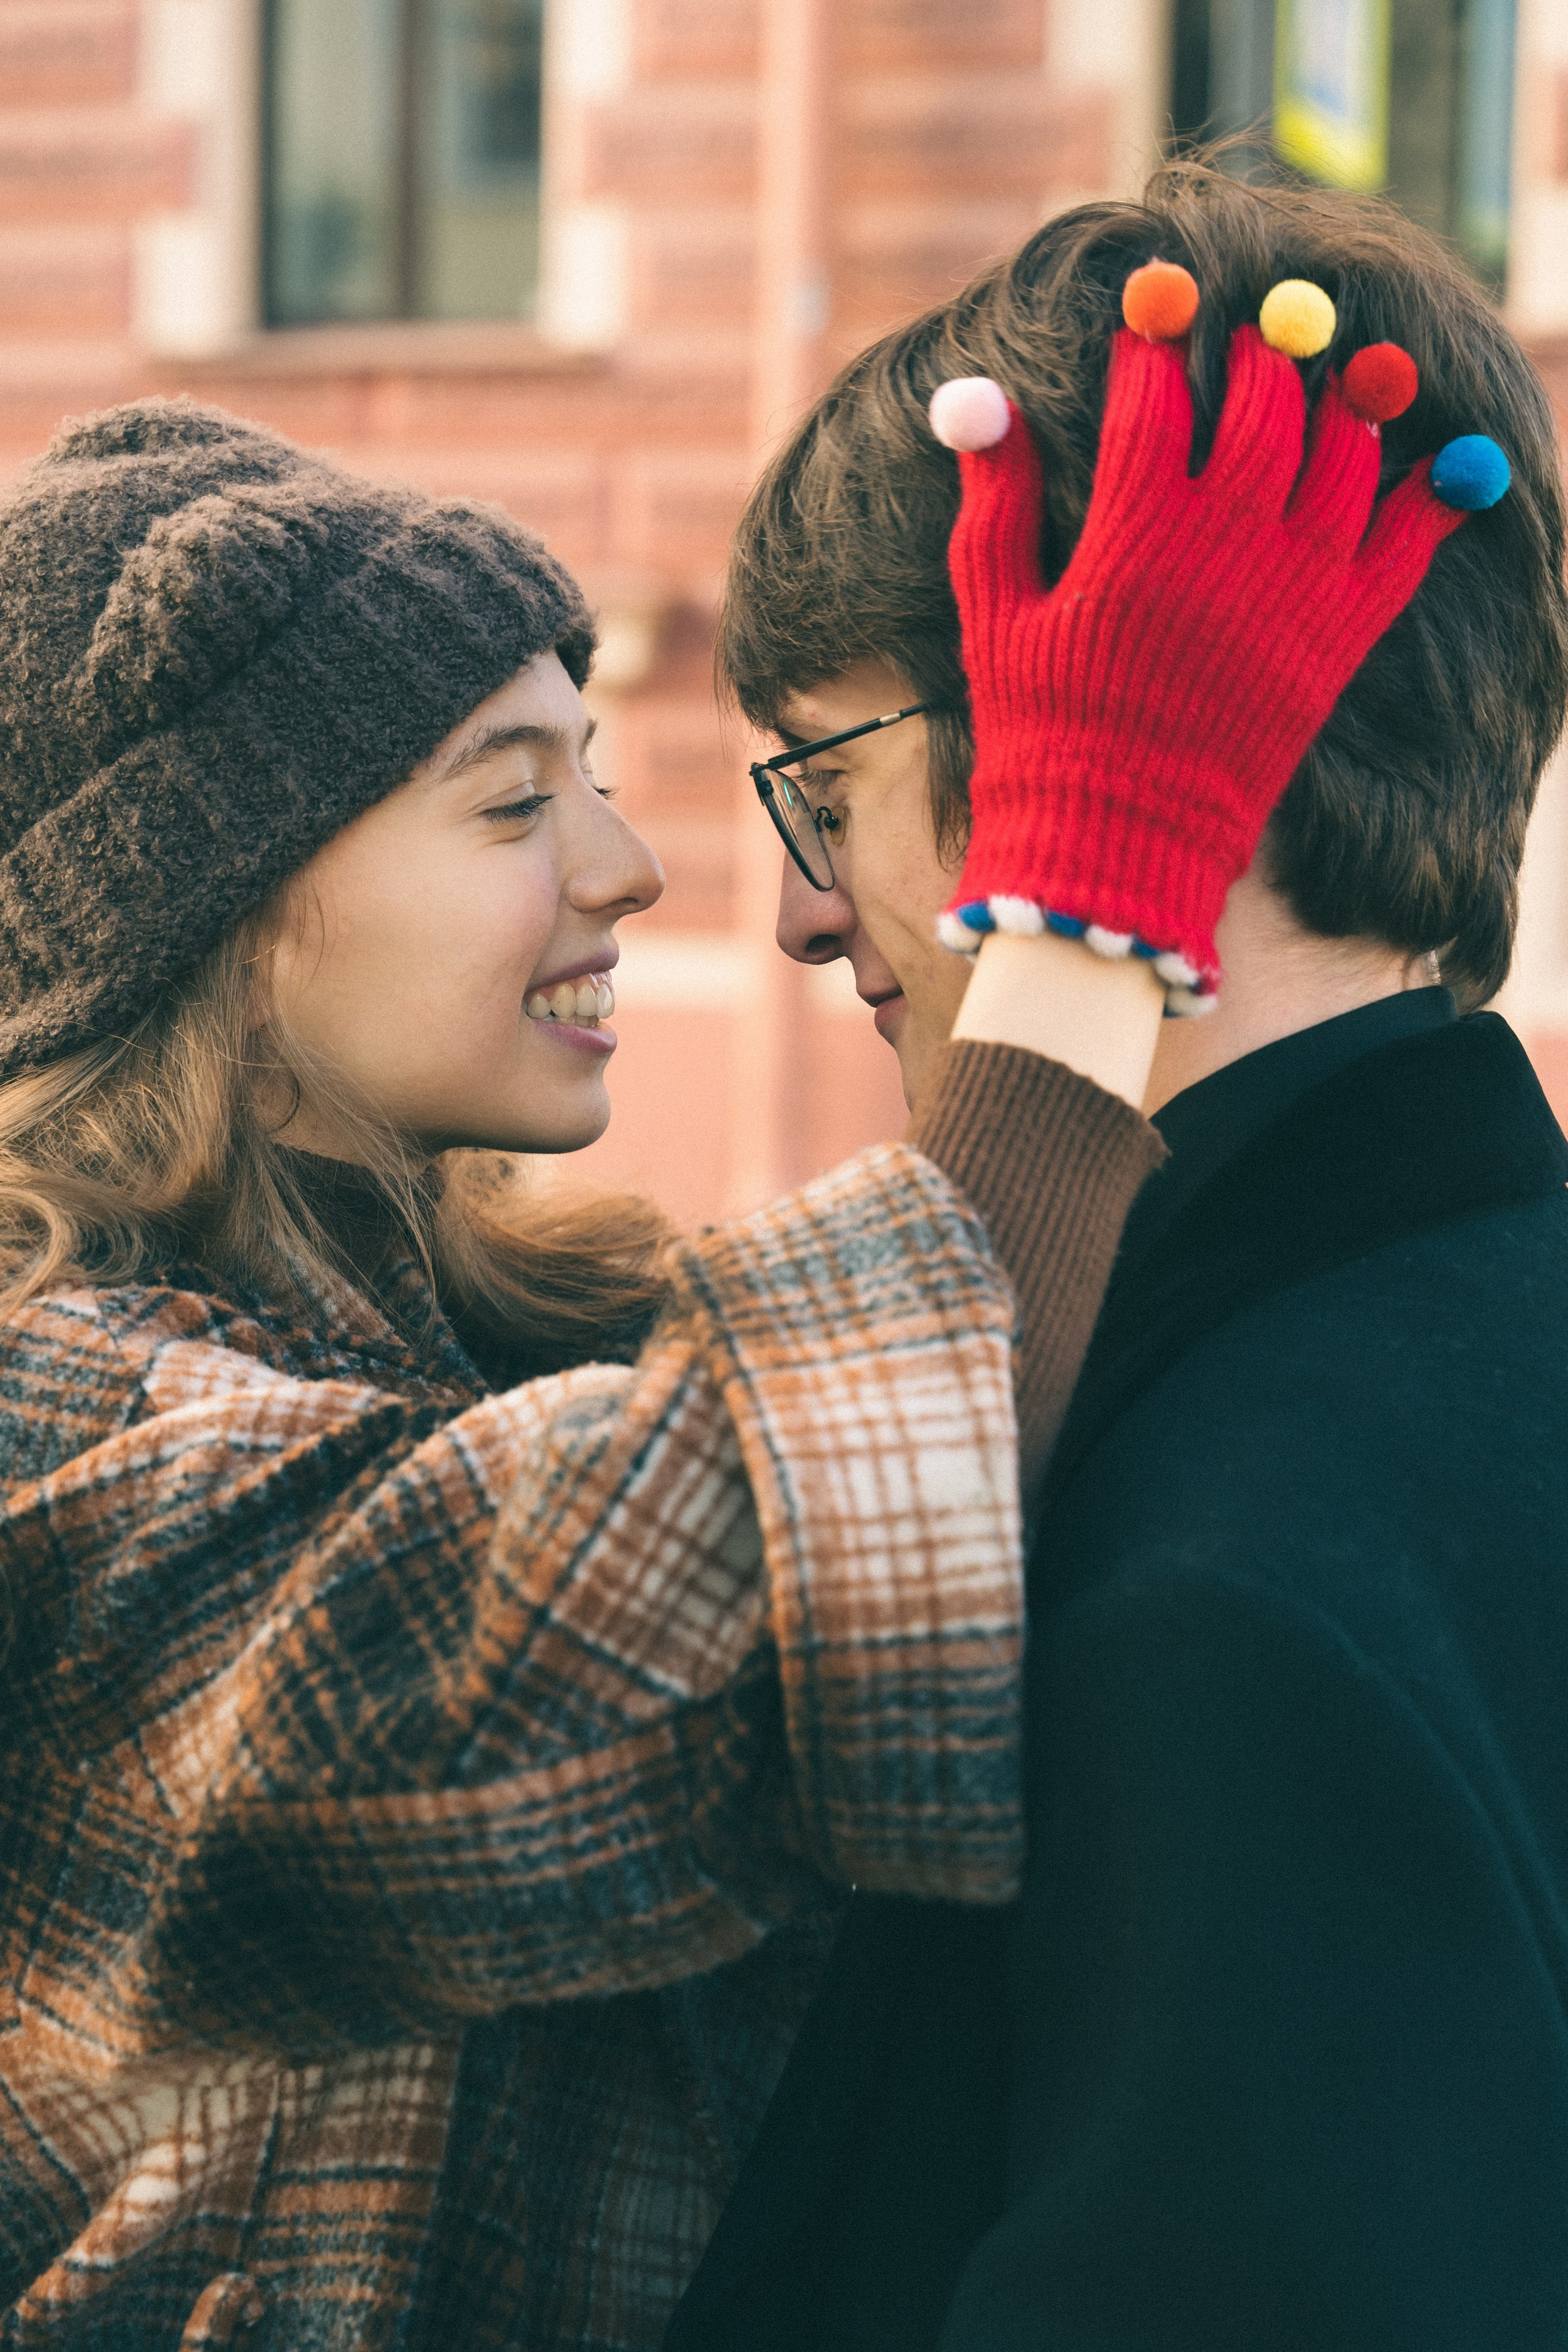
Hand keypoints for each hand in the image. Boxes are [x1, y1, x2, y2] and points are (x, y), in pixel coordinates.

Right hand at [932, 309, 1473, 1010]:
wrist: (1118, 846)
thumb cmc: (1040, 732)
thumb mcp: (996, 616)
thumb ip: (993, 505)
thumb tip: (980, 402)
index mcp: (1133, 534)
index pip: (1154, 395)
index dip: (1153, 337)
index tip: (1154, 300)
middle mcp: (1225, 546)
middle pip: (1265, 403)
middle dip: (1262, 348)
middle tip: (1260, 324)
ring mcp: (1294, 589)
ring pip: (1345, 453)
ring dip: (1346, 399)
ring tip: (1341, 371)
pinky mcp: (1342, 639)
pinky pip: (1409, 542)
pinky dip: (1436, 492)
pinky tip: (1449, 455)